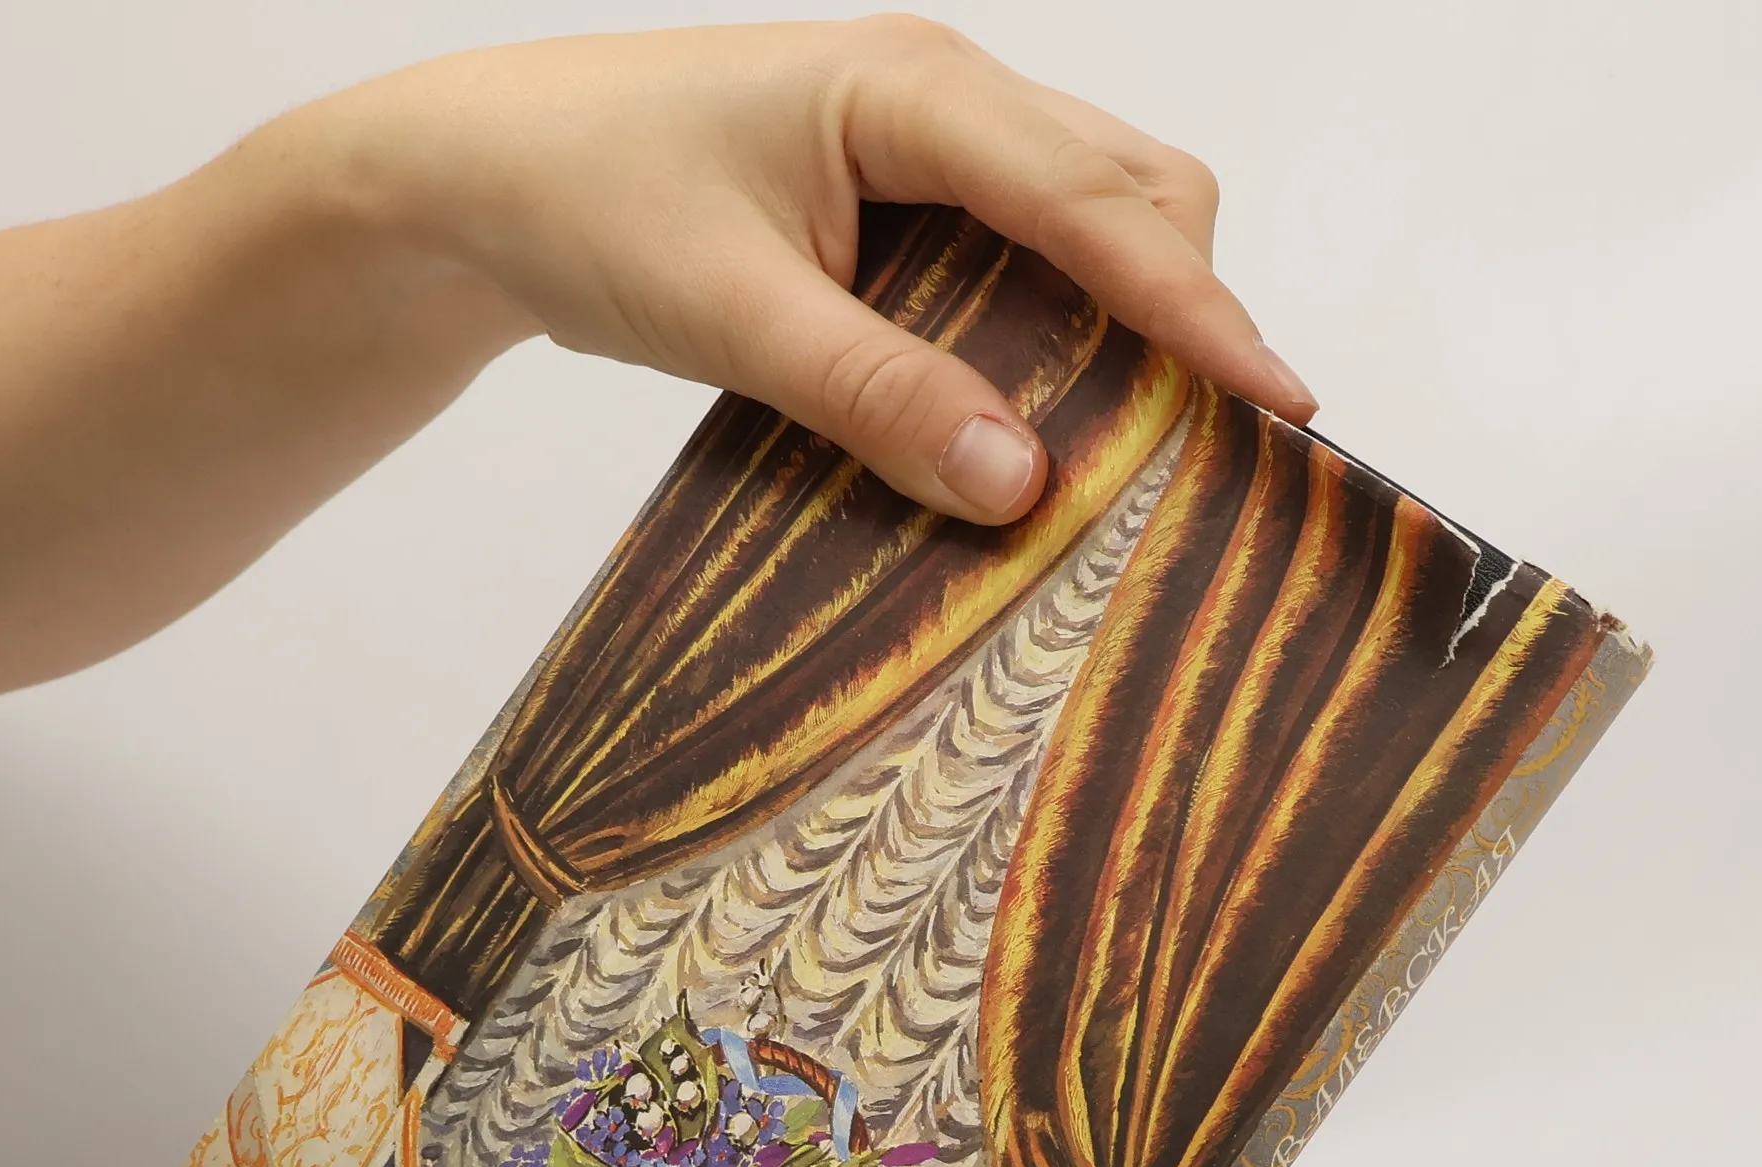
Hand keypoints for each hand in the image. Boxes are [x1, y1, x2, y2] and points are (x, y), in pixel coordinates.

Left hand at [0, 16, 1314, 700]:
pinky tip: (1045, 404)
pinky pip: (1023, 250)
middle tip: (1216, 440)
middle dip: (1187, 306)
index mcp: (912, 89)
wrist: (481, 180)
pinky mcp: (898, 196)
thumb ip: (879, 394)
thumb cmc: (588, 206)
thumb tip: (1022, 483)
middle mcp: (939, 95)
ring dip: (1128, 319)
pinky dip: (1059, 325)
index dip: (1199, 306)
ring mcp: (923, 140)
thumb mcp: (734, 314)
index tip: (1280, 401)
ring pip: (1087, 216)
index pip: (1098, 199)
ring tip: (1146, 437)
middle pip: (1128, 188)